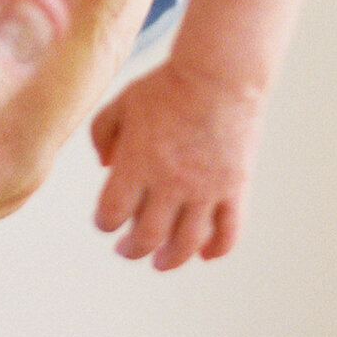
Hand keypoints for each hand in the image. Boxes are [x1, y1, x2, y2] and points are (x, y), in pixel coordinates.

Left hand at [90, 62, 257, 269]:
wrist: (218, 74)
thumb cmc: (167, 84)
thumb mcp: (123, 102)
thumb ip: (103, 134)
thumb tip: (104, 166)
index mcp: (137, 163)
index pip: (112, 213)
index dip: (103, 222)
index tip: (105, 221)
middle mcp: (170, 183)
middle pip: (147, 238)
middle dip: (132, 249)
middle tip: (126, 250)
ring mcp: (205, 190)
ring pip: (186, 245)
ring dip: (170, 260)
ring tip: (161, 262)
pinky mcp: (234, 189)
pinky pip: (228, 233)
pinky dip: (217, 250)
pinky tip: (205, 254)